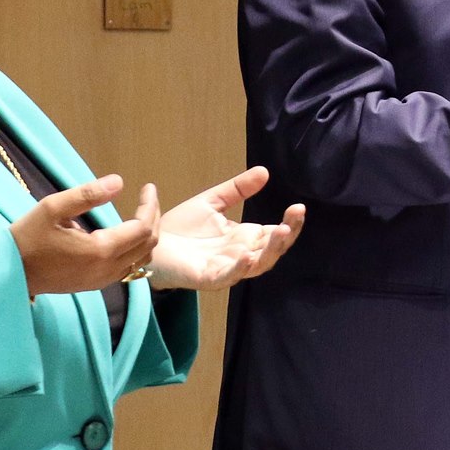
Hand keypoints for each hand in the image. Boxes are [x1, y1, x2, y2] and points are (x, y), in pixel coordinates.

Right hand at [10, 175, 158, 296]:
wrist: (10, 272)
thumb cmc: (28, 237)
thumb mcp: (52, 208)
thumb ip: (87, 194)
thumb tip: (119, 182)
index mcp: (101, 250)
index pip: (142, 228)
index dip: (150, 206)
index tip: (148, 187)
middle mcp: (107, 269)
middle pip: (148, 245)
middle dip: (153, 219)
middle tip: (148, 198)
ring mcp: (102, 281)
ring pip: (141, 260)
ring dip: (147, 237)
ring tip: (142, 213)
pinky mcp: (95, 285)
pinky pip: (128, 269)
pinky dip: (136, 251)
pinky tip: (127, 235)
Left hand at [149, 166, 305, 289]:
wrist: (151, 244)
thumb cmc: (182, 228)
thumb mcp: (213, 202)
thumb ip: (237, 189)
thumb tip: (264, 171)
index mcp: (245, 237)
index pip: (275, 232)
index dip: (290, 222)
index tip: (298, 206)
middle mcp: (241, 254)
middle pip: (272, 250)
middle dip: (286, 235)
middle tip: (295, 216)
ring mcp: (227, 268)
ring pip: (258, 265)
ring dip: (270, 250)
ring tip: (280, 232)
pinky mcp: (209, 278)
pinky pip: (229, 276)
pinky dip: (239, 268)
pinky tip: (247, 255)